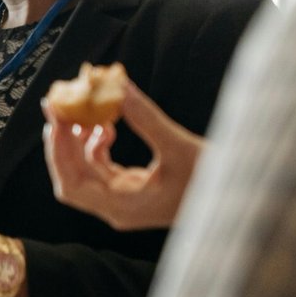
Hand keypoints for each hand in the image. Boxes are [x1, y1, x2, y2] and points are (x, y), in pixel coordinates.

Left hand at [43, 81, 203, 231]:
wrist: (240, 198)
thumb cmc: (216, 178)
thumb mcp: (180, 146)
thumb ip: (145, 119)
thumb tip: (118, 86)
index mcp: (124, 206)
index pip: (72, 185)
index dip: (58, 152)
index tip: (55, 119)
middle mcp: (117, 210)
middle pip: (72, 179)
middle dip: (62, 143)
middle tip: (56, 106)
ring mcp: (123, 203)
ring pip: (85, 172)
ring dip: (79, 142)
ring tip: (86, 112)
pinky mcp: (130, 192)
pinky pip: (101, 169)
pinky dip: (97, 147)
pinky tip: (107, 127)